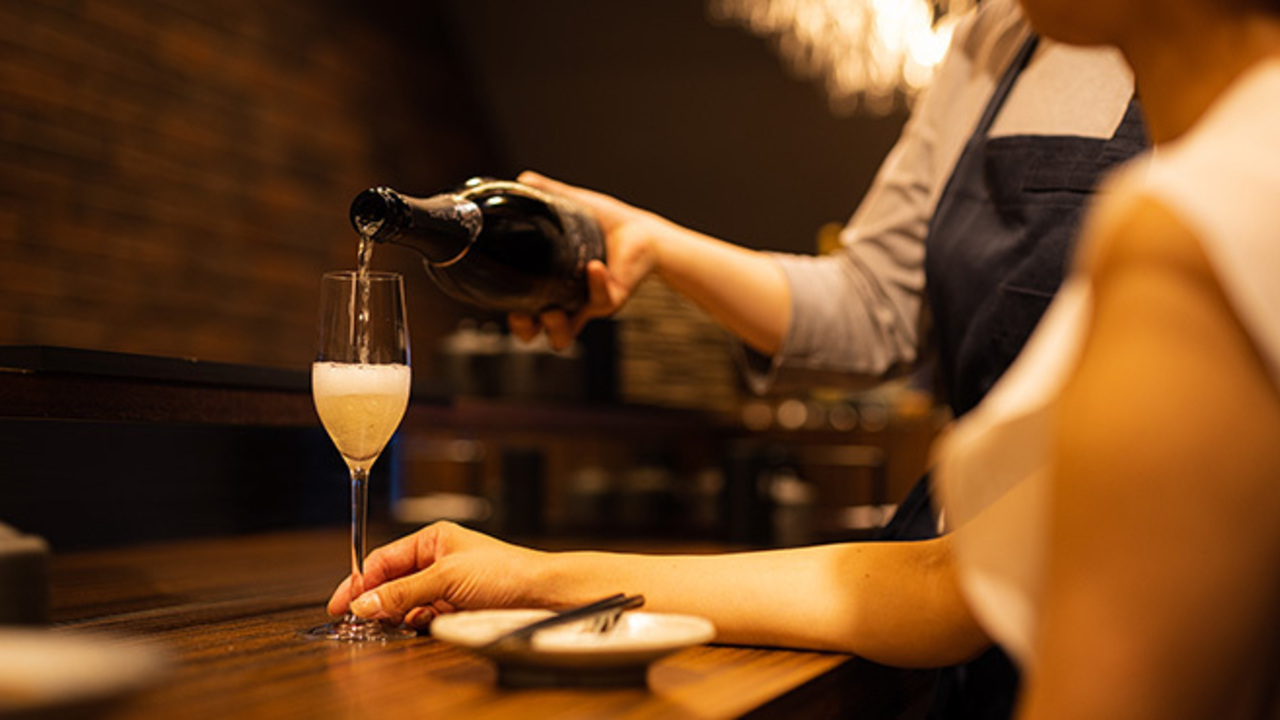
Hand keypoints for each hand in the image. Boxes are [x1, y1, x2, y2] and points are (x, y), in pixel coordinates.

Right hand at [327, 521, 551, 629]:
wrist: (542, 594)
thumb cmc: (506, 571)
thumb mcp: (447, 578)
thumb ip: (404, 591)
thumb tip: (366, 602)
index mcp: (433, 540)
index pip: (384, 559)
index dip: (361, 581)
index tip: (341, 604)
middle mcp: (437, 560)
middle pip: (391, 582)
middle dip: (375, 600)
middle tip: (357, 620)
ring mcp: (445, 585)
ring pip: (405, 602)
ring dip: (395, 614)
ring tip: (385, 623)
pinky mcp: (455, 607)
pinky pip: (422, 616)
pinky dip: (414, 623)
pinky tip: (413, 626)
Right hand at [509, 171, 664, 349]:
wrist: (641, 231)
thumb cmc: (606, 224)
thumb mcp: (570, 206)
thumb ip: (545, 194)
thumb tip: (521, 180)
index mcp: (552, 286)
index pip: (524, 314)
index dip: (512, 318)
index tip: (505, 302)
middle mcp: (568, 301)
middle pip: (537, 334)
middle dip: (526, 330)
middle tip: (524, 314)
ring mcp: (589, 304)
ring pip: (564, 336)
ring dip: (554, 327)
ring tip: (552, 308)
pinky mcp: (612, 299)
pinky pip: (600, 300)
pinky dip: (595, 283)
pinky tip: (593, 266)